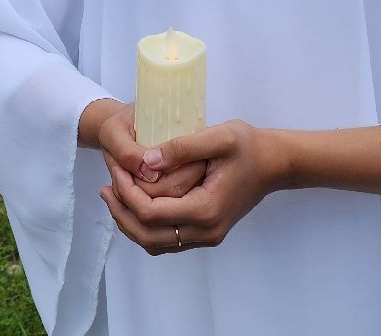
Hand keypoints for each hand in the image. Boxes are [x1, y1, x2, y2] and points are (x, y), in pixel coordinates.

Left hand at [99, 120, 286, 255]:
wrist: (275, 164)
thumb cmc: (249, 146)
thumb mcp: (219, 136)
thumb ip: (182, 147)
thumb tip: (146, 161)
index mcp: (206, 210)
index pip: (150, 213)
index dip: (126, 193)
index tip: (115, 169)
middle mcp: (206, 231)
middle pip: (147, 235)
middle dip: (121, 211)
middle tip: (106, 185)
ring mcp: (207, 236)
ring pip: (154, 243)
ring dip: (130, 222)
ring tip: (113, 194)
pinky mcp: (206, 233)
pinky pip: (166, 240)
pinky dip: (145, 225)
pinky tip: (135, 203)